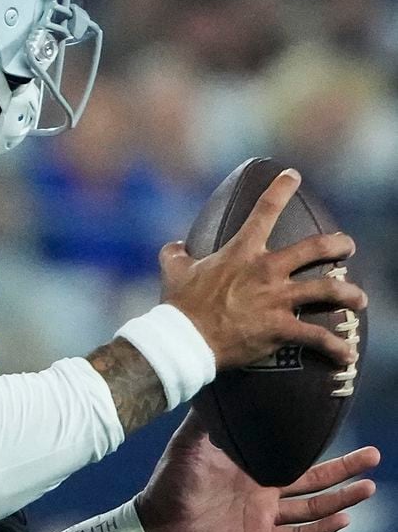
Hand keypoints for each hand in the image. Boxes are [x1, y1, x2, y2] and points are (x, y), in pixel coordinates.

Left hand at [135, 406, 378, 531]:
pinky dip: (320, 530)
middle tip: (374, 455)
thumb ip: (206, 417)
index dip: (318, 444)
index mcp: (252, 466)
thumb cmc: (172, 479)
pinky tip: (343, 520)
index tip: (341, 427)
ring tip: (368, 486)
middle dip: (345, 468)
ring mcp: (264, 515)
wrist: (157, 521)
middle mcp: (264, 490)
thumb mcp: (190, 441)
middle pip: (315, 479)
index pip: (293, 453)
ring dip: (341, 499)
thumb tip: (215, 379)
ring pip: (313, 507)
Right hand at [158, 169, 363, 369]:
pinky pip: (317, 337)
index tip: (292, 175)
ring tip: (359, 300)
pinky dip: (336, 348)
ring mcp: (277, 300)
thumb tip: (177, 245)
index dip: (280, 189)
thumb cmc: (180, 305)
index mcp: (242, 252)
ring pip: (328, 290)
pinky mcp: (281, 329)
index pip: (264, 211)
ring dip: (350, 295)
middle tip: (347, 247)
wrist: (185, 340)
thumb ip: (176, 253)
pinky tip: (347, 355)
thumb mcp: (173, 270)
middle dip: (337, 245)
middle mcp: (266, 271)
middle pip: (315, 249)